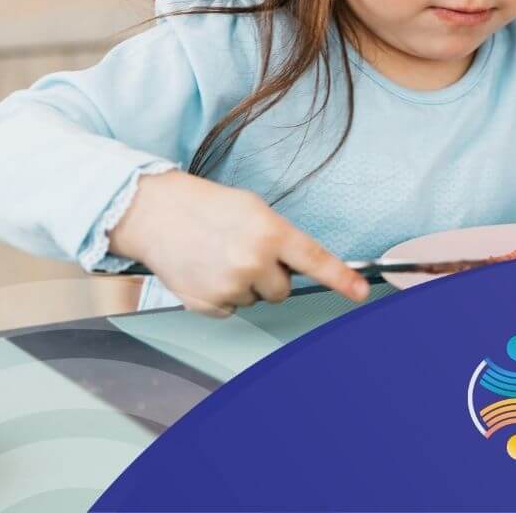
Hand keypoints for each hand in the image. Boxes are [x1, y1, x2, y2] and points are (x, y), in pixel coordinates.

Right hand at [107, 169, 370, 316]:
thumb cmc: (204, 206)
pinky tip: (206, 270)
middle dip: (269, 275)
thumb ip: (280, 236)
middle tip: (243, 250)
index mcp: (270, 233)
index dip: (341, 278)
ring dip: (244, 284)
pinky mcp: (209, 304)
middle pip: (282, 289)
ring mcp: (230, 286)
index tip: (359, 292)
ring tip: (219, 256)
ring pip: (255, 300)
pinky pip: (231, 309)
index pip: (315, 260)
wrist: (156, 213)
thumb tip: (298, 262)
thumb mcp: (254, 209)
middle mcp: (253, 262)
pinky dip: (222, 294)